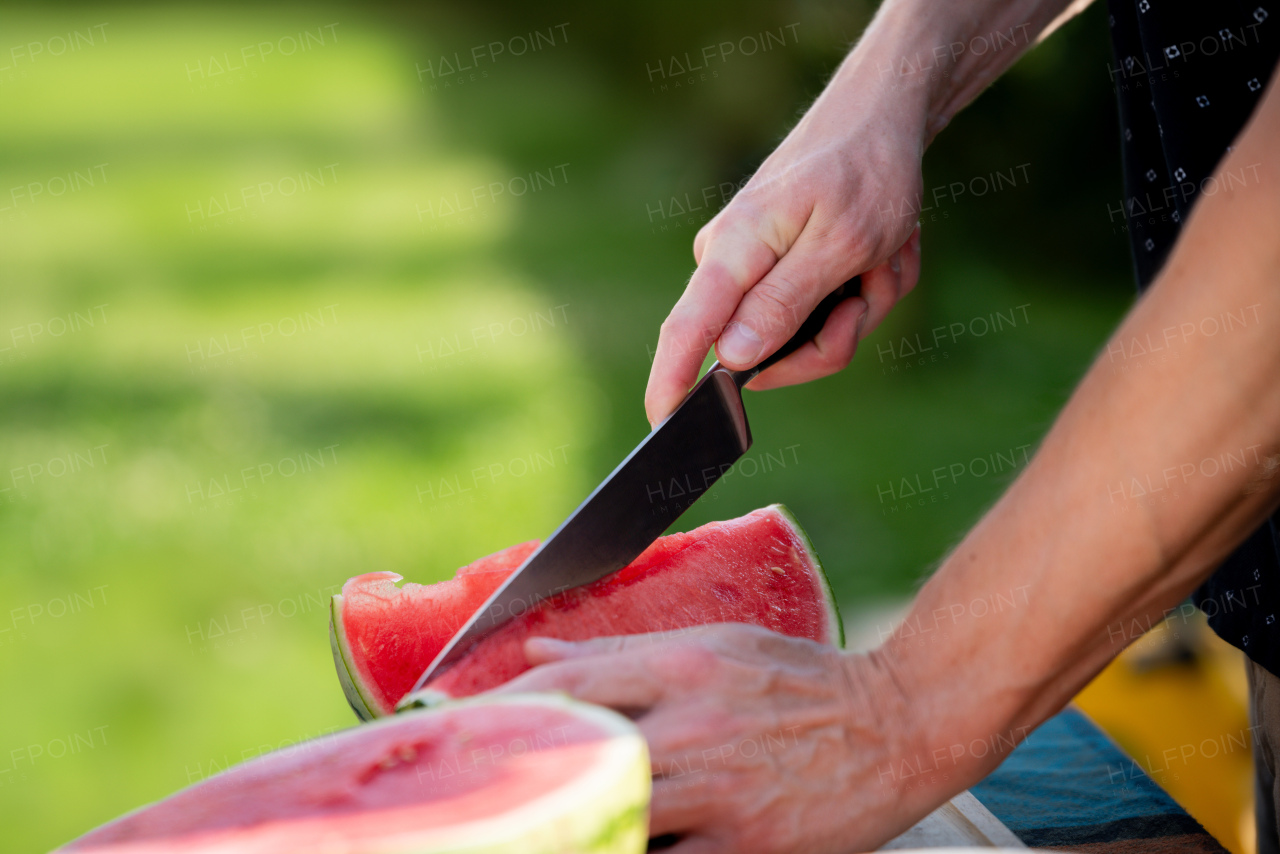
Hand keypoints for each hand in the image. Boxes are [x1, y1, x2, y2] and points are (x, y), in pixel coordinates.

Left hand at [491, 623, 922, 852]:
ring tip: (521, 827)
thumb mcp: (718, 645)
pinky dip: (626, 851)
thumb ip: (624, 651)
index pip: (567, 683)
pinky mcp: (744, 849)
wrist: (900, 725)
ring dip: (563, 822)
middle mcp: (692, 725)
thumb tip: (540, 647)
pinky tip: (601, 842)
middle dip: (512, 771)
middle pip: (574, 751)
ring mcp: (717, 792)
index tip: (455, 718)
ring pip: (611, 816)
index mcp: (683, 665)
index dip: (502, 704)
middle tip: (464, 790)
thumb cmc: (806, 681)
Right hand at [644, 61, 926, 425]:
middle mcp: (733, 263)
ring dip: (862, 304)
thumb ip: (782, 304)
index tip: (661, 427)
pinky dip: (864, 290)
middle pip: (770, 353)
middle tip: (873, 284)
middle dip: (837, 332)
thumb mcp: (840, 244)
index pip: (686, 330)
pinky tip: (880, 253)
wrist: (884, 118)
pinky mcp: (779, 271)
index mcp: (735, 251)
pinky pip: (823, 314)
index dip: (670, 383)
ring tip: (883, 254)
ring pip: (809, 337)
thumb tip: (731, 358)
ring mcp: (755, 269)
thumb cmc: (866, 171)